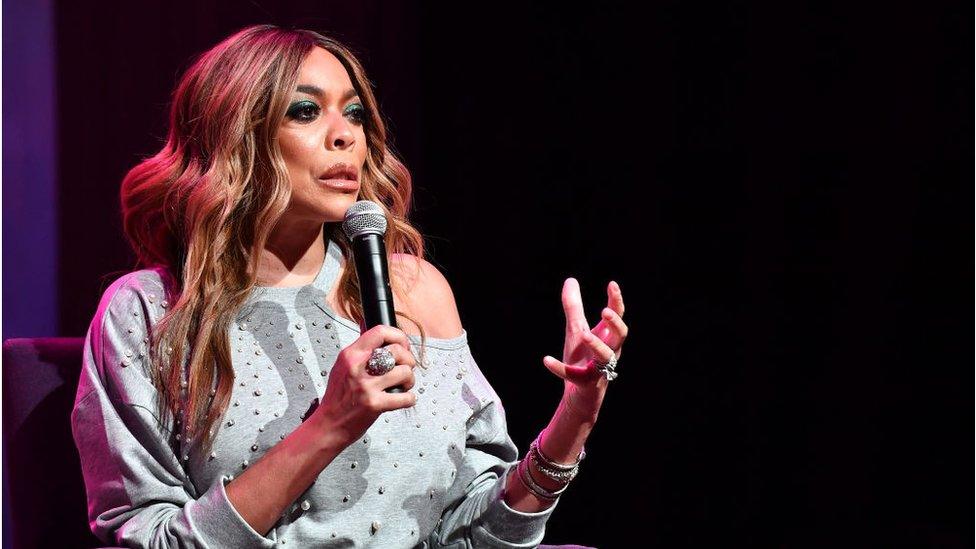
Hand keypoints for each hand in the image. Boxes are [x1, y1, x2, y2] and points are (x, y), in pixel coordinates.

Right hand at [310, 325, 417, 448]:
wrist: (328, 424)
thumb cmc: (338, 396)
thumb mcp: (342, 365)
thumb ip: (359, 346)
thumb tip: (365, 321)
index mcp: (351, 354)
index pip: (380, 331)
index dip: (398, 336)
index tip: (402, 346)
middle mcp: (358, 368)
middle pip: (397, 351)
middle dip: (409, 360)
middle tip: (406, 368)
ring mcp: (366, 386)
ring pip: (404, 372)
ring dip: (410, 380)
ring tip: (404, 385)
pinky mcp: (374, 404)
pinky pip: (405, 397)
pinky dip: (409, 398)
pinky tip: (403, 398)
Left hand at [542, 278, 627, 420]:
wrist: (580, 394)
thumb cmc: (582, 359)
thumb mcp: (576, 330)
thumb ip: (574, 307)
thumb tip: (570, 280)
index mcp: (607, 337)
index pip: (617, 316)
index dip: (616, 300)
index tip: (611, 284)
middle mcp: (608, 351)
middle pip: (620, 336)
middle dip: (615, 324)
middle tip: (604, 312)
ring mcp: (599, 368)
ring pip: (605, 357)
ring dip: (597, 345)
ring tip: (584, 335)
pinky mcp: (585, 383)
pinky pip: (575, 376)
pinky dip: (560, 368)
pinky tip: (546, 359)